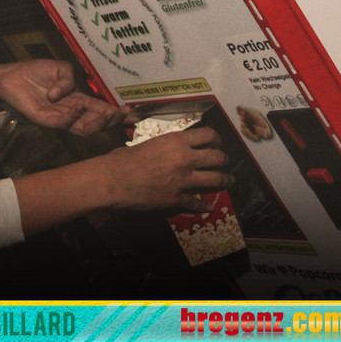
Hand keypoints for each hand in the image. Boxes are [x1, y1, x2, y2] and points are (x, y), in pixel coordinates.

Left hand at [0, 60, 132, 135]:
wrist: (12, 76)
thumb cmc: (36, 72)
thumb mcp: (61, 68)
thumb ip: (69, 79)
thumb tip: (70, 95)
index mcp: (78, 100)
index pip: (102, 109)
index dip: (118, 113)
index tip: (134, 114)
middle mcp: (71, 111)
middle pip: (97, 123)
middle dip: (113, 121)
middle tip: (122, 115)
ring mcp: (59, 117)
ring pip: (84, 129)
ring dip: (97, 122)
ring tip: (106, 113)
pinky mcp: (46, 120)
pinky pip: (63, 123)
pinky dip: (73, 115)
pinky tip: (77, 106)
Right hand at [107, 127, 231, 211]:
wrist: (113, 180)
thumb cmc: (123, 159)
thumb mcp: (149, 143)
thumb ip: (165, 146)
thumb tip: (170, 150)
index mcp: (177, 141)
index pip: (209, 135)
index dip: (217, 139)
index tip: (216, 144)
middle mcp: (185, 158)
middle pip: (218, 157)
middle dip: (224, 160)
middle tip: (224, 163)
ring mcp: (184, 180)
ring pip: (216, 179)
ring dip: (225, 180)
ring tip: (228, 181)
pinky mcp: (177, 198)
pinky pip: (198, 203)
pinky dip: (205, 206)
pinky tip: (209, 206)